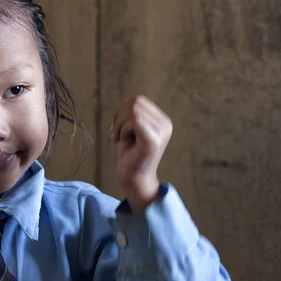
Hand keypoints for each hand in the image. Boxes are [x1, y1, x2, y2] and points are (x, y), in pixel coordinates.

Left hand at [110, 96, 172, 212]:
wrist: (133, 180)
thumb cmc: (130, 155)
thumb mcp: (131, 130)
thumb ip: (133, 115)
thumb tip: (131, 102)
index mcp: (163, 121)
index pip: (139, 101)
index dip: (122, 111)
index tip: (117, 127)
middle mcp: (166, 125)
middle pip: (136, 102)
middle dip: (119, 116)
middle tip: (115, 133)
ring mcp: (161, 132)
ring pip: (133, 110)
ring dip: (119, 124)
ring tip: (117, 137)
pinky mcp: (153, 140)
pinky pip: (134, 121)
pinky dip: (122, 129)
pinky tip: (119, 141)